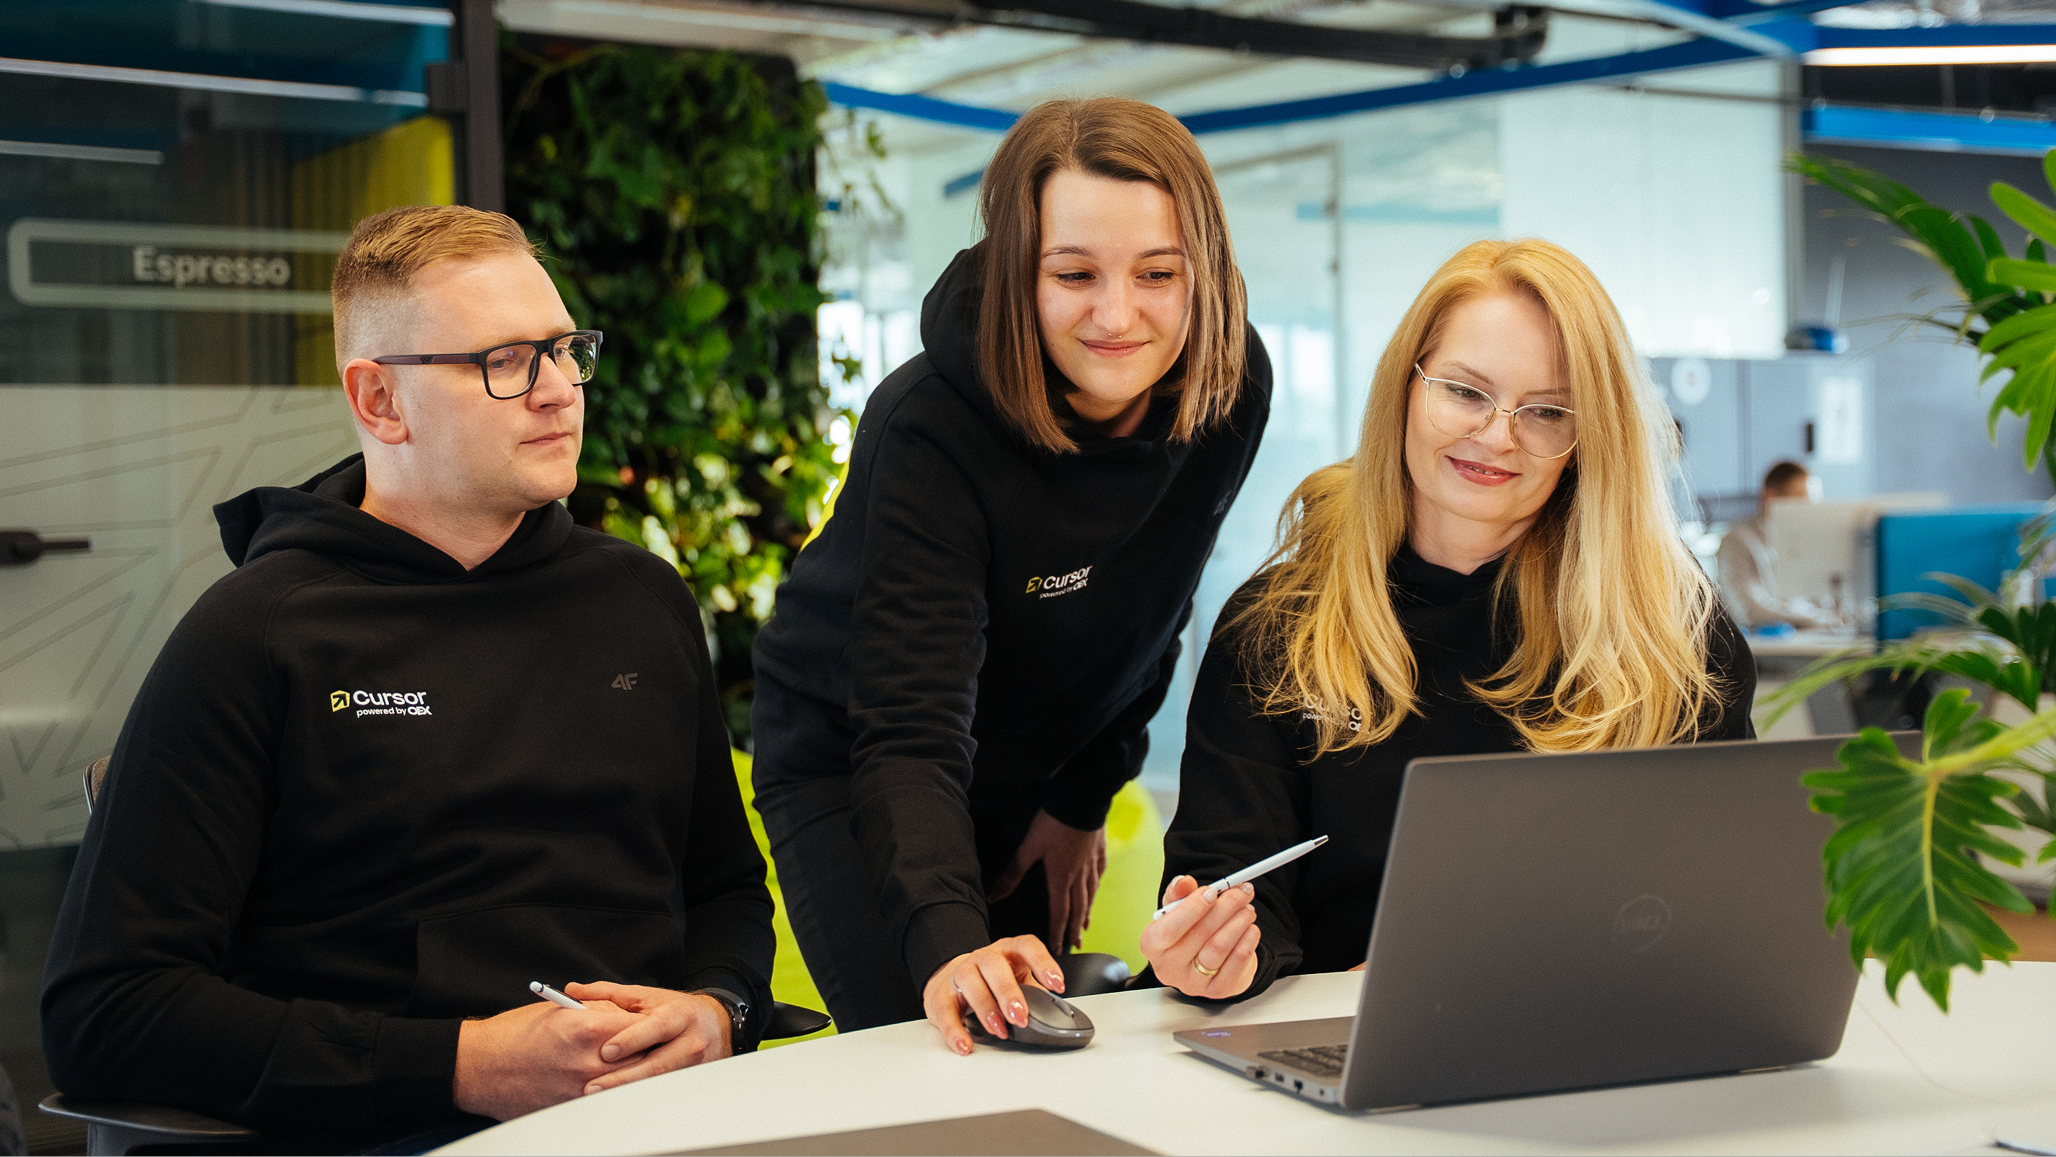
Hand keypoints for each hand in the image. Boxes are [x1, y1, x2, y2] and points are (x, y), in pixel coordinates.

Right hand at [452, 998, 643, 1120]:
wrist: (479, 1068)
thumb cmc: (513, 1035)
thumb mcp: (560, 1011)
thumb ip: (598, 1011)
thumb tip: (624, 1014)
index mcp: (586, 1028)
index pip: (637, 1025)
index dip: (644, 1024)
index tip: (646, 1023)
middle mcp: (589, 1061)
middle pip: (640, 1057)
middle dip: (643, 1049)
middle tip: (645, 1045)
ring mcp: (582, 1089)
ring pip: (626, 1081)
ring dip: (629, 1072)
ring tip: (624, 1063)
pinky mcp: (573, 1108)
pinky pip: (604, 1099)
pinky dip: (608, 1090)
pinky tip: (601, 1081)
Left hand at [563, 982, 733, 1094]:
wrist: (715, 1026)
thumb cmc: (675, 1010)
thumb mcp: (646, 996)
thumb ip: (607, 993)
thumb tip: (572, 991)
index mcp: (679, 1015)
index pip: (656, 1028)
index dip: (632, 1040)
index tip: (606, 1051)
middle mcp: (689, 1042)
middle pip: (657, 1064)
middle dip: (623, 1077)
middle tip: (593, 1086)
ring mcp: (691, 1066)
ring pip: (658, 1083)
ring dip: (628, 1092)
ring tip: (600, 1097)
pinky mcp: (688, 1082)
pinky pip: (661, 1092)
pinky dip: (638, 1097)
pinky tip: (617, 1102)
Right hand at [923, 934, 1065, 1054]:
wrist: (952, 978)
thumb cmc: (992, 980)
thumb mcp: (1017, 979)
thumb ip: (1034, 993)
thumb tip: (1055, 1014)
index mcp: (1008, 951)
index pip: (1027, 946)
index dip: (1043, 962)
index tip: (1058, 984)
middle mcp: (984, 957)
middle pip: (994, 965)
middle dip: (1008, 991)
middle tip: (1021, 1016)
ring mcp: (960, 972)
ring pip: (969, 981)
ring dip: (986, 1007)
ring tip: (999, 1030)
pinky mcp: (940, 993)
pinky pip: (945, 1010)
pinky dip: (955, 1029)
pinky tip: (965, 1044)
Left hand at [989, 808, 1107, 951]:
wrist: (1082, 799)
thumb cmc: (1055, 822)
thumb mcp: (1028, 847)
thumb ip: (1012, 874)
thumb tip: (994, 896)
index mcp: (1060, 877)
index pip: (1059, 913)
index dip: (1057, 933)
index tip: (1057, 949)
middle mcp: (1078, 875)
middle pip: (1077, 909)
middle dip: (1074, 929)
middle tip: (1075, 945)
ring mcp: (1091, 863)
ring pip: (1090, 894)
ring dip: (1087, 912)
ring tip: (1085, 925)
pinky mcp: (1099, 850)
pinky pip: (1099, 875)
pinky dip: (1096, 887)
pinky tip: (1096, 889)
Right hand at [1139, 875, 1260, 999]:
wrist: (1203, 961)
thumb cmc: (1187, 931)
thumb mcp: (1178, 910)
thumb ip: (1179, 893)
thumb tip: (1183, 882)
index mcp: (1152, 945)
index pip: (1169, 929)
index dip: (1193, 909)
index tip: (1213, 891)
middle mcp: (1169, 968)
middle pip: (1200, 934)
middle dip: (1226, 907)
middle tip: (1241, 891)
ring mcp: (1193, 983)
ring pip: (1220, 947)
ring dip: (1239, 922)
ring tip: (1247, 908)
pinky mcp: (1217, 990)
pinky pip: (1237, 963)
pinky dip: (1248, 941)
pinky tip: (1251, 928)